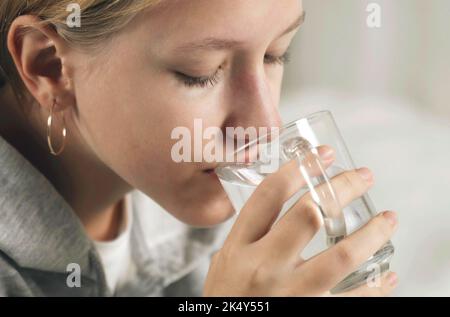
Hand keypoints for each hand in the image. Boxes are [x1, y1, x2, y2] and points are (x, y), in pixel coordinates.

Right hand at [204, 146, 397, 295]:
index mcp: (239, 248)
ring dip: (372, 233)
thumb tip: (275, 211)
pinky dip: (376, 286)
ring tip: (387, 219)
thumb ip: (246, 238)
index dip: (298, 169)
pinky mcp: (311, 315)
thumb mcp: (223, 265)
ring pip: (341, 255)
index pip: (268, 196)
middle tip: (362, 176)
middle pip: (309, 214)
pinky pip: (353, 299)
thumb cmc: (226, 303)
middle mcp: (264, 266)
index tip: (320, 156)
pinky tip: (386, 274)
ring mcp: (290, 293)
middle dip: (340, 188)